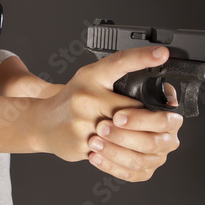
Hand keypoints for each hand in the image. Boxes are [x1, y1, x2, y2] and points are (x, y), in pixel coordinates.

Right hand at [38, 46, 181, 181]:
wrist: (41, 123)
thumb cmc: (72, 100)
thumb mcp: (91, 80)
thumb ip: (119, 80)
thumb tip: (162, 93)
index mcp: (91, 76)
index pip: (120, 62)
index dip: (142, 56)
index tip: (162, 53)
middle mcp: (86, 97)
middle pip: (131, 110)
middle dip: (143, 119)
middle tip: (146, 120)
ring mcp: (82, 122)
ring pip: (124, 134)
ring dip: (133, 137)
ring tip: (132, 135)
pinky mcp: (81, 144)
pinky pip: (111, 151)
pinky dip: (117, 151)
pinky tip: (112, 146)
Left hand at [87, 86, 182, 181]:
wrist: (92, 122)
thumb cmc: (108, 100)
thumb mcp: (115, 79)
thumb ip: (132, 69)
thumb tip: (156, 77)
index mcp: (170, 117)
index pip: (163, 120)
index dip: (140, 119)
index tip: (117, 115)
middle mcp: (166, 139)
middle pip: (151, 143)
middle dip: (123, 137)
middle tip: (101, 127)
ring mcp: (155, 157)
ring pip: (138, 161)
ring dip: (114, 152)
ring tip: (93, 141)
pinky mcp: (141, 171)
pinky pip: (128, 174)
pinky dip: (110, 166)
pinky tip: (95, 156)